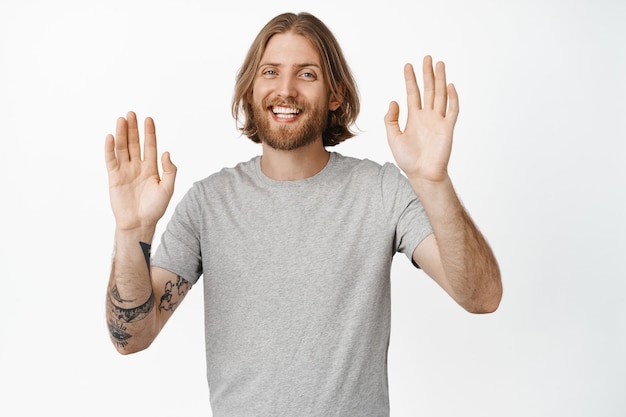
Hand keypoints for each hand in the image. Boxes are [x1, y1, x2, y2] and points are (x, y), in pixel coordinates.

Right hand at [104, 111, 176, 230]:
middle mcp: (137, 167)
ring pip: (123, 148)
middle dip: (134, 128)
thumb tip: (167, 152)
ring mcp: (125, 171)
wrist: (139, 223)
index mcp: (151, 169)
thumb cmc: (155, 208)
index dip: (149, 133)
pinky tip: (111, 137)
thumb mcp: (168, 188)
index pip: (150, 146)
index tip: (149, 119)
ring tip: (121, 120)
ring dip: (122, 134)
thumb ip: (169, 170)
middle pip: (134, 143)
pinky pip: (111, 160)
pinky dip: (110, 148)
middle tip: (131, 113)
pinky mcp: (114, 177)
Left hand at [384, 56, 458, 182]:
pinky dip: (453, 99)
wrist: (422, 174)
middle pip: (428, 90)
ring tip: (439, 64)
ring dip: (440, 80)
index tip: (408, 65)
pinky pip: (452, 111)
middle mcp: (427, 116)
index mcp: (414, 118)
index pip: (412, 93)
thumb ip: (391, 120)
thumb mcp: (393, 137)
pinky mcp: (448, 129)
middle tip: (427, 58)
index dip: (410, 79)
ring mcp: (438, 121)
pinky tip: (450, 86)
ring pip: (440, 96)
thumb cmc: (408, 160)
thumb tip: (393, 102)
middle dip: (427, 74)